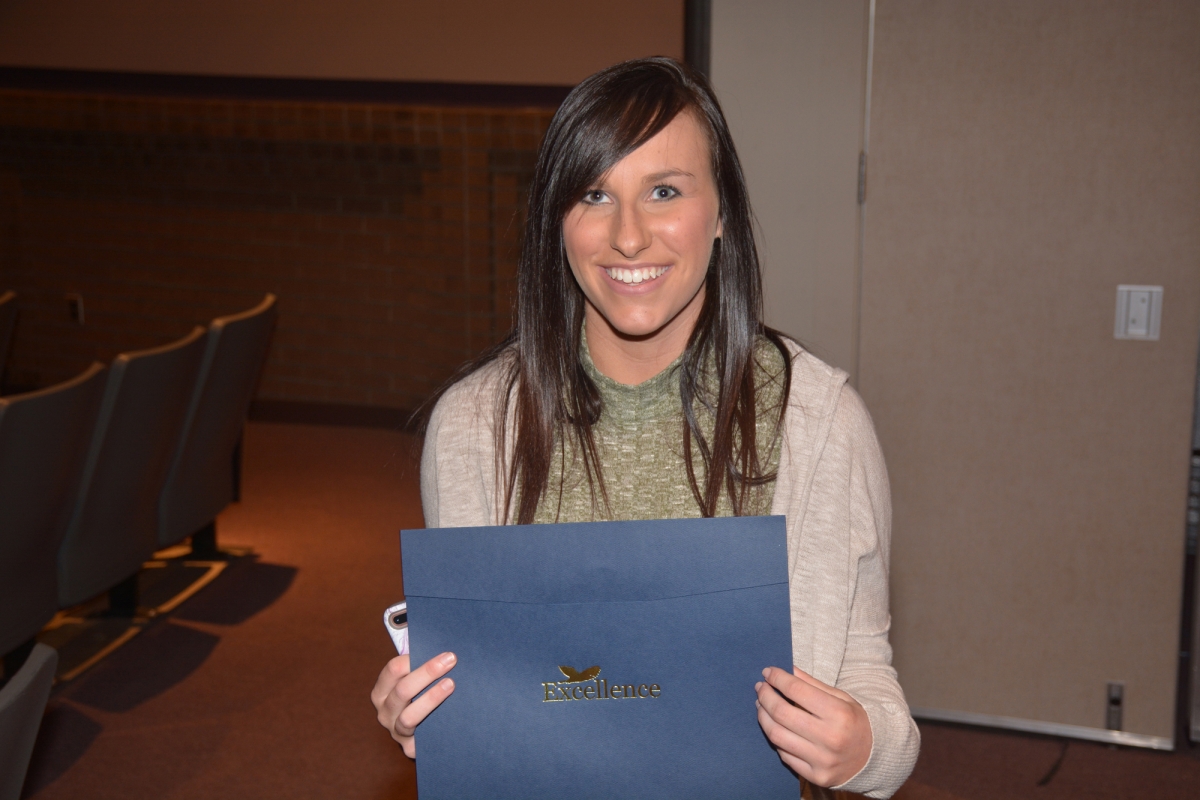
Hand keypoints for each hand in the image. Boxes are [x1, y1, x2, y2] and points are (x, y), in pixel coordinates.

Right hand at [371, 652, 456, 756]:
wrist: (424, 733)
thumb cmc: (420, 696)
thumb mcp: (414, 678)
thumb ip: (419, 661)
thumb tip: (437, 639)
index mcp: (383, 691)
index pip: (392, 670)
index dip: (415, 658)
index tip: (440, 651)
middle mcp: (385, 712)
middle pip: (403, 690)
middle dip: (427, 672)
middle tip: (451, 661)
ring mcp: (396, 731)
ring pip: (409, 716)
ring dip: (431, 698)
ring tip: (450, 685)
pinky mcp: (409, 748)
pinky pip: (423, 739)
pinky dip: (437, 726)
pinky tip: (453, 715)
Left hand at [755, 666, 871, 788]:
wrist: (876, 758)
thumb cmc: (856, 722)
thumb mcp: (841, 698)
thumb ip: (812, 684)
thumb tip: (786, 669)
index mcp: (839, 714)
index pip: (796, 690)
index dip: (778, 678)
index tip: (768, 672)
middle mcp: (830, 739)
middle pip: (782, 713)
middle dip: (765, 696)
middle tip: (760, 687)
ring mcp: (822, 761)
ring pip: (777, 736)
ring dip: (763, 716)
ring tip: (761, 705)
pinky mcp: (816, 776)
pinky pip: (784, 755)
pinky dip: (776, 738)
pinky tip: (774, 726)